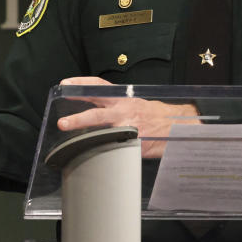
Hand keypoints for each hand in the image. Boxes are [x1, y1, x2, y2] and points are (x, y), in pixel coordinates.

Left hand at [57, 77, 199, 157]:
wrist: (178, 123)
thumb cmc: (154, 114)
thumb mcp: (134, 103)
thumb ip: (115, 107)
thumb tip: (94, 111)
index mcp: (123, 98)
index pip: (99, 86)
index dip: (81, 83)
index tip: (65, 84)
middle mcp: (124, 111)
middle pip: (98, 112)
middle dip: (79, 118)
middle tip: (63, 123)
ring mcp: (130, 128)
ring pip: (104, 133)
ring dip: (87, 139)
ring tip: (72, 145)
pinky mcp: (135, 143)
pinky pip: (116, 148)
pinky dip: (105, 153)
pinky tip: (93, 157)